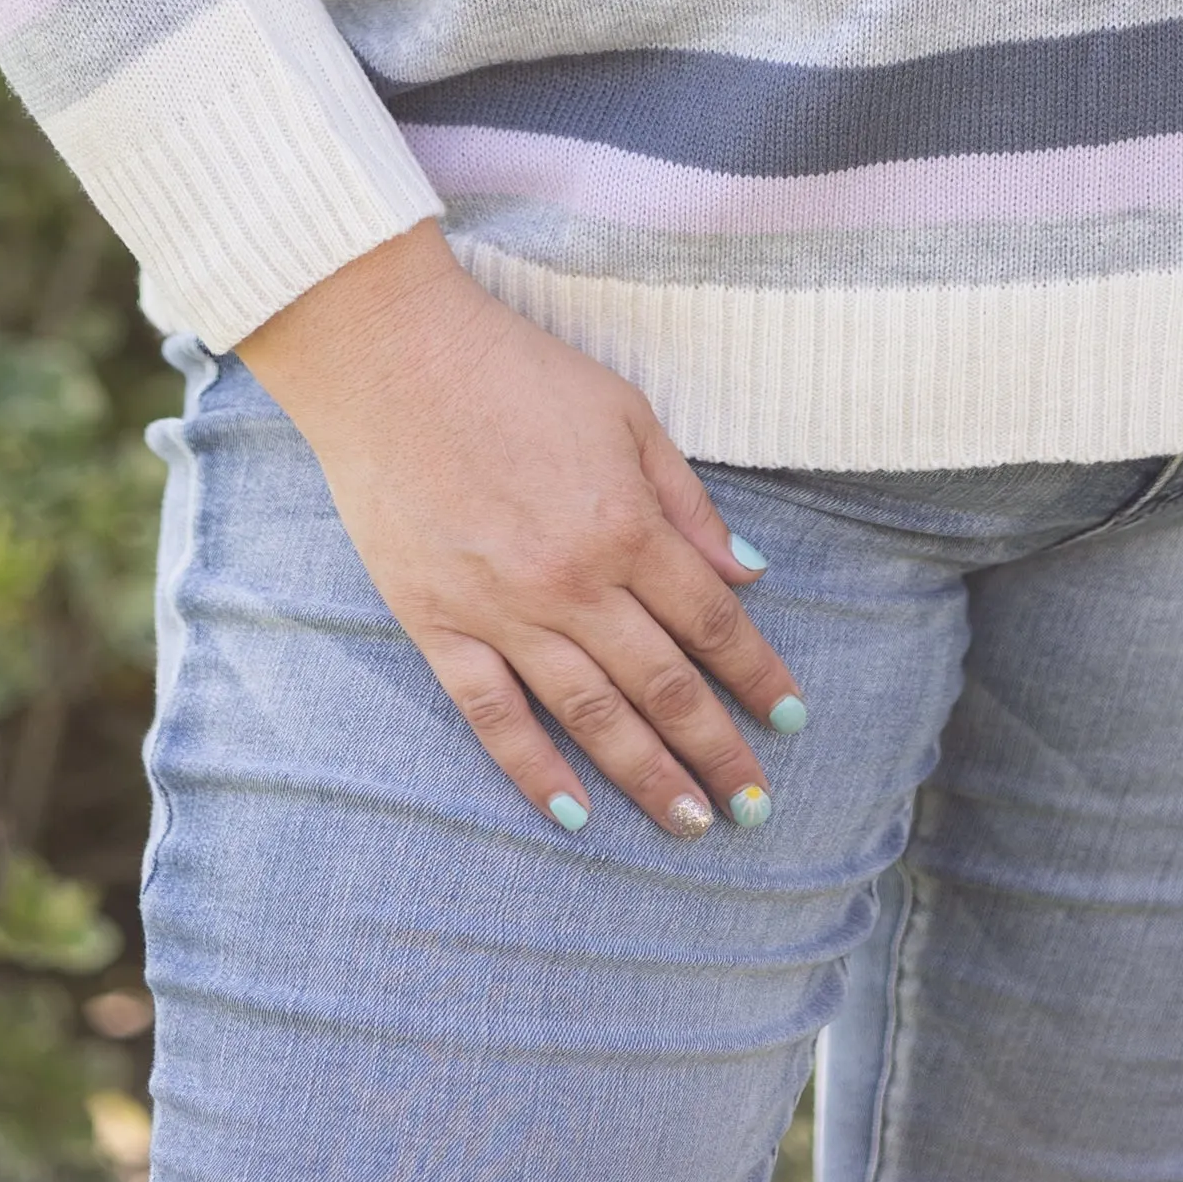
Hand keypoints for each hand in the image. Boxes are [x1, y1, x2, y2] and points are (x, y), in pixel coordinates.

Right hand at [240, 220, 805, 836]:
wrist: (393, 358)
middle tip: (753, 808)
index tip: (789, 721)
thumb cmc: (515, 371)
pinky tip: (572, 813)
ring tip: (690, 823)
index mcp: (626, 524)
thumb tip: (748, 571)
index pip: (712, 621)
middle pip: (664, 684)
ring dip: (647, 776)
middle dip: (716, 749)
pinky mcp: (438, 625)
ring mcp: (503, 611)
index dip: (758, 675)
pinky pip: (493, 714)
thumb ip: (686, 500)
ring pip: (591, 715)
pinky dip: (533, 768)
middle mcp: (574, 582)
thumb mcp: (624, 412)